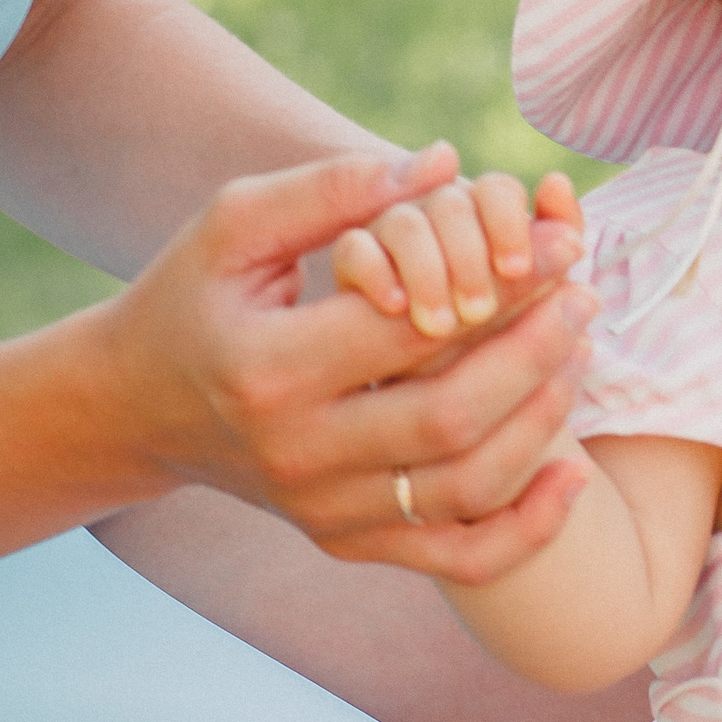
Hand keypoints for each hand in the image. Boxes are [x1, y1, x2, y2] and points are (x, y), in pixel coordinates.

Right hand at [96, 146, 597, 580]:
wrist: (136, 409)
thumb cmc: (193, 300)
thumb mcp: (234, 226)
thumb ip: (333, 188)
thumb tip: (442, 162)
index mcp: (268, 367)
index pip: (411, 328)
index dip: (502, 286)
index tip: (561, 245)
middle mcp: (296, 452)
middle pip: (451, 416)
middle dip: (537, 354)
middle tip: (585, 298)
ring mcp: (322, 511)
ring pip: (466, 488)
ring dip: (544, 423)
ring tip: (579, 354)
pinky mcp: (345, 544)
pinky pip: (459, 559)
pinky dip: (529, 528)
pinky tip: (573, 475)